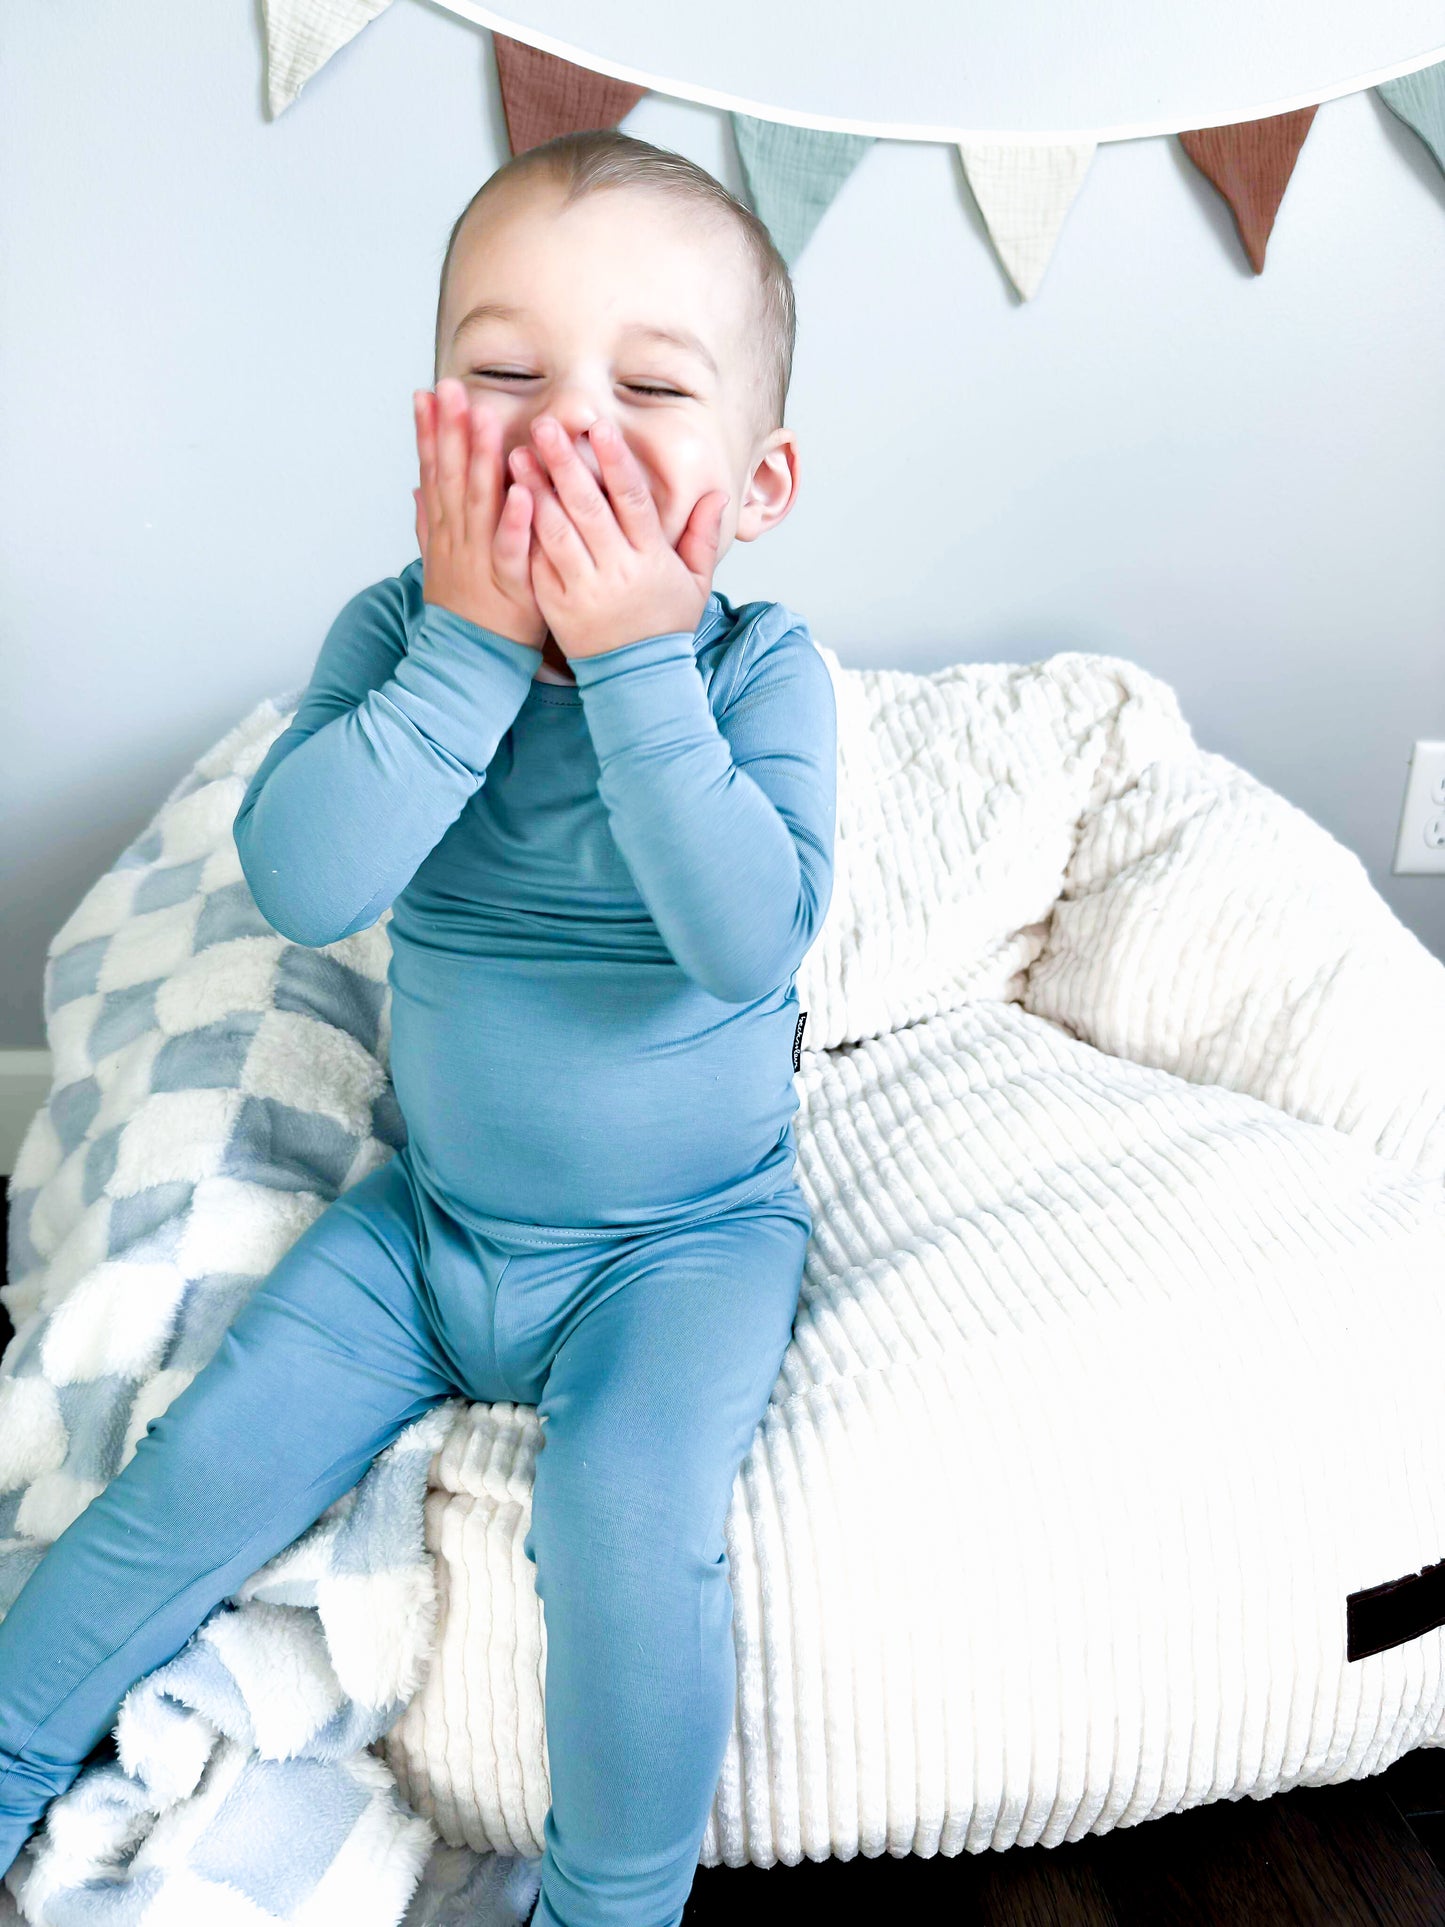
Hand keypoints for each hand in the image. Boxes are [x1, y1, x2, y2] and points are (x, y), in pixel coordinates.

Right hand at [413, 377, 546, 652]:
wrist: (464, 663)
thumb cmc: (461, 612)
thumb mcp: (438, 561)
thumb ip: (428, 520)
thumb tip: (416, 486)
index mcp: (444, 531)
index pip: (433, 471)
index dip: (429, 432)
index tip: (425, 393)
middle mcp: (457, 538)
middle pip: (452, 476)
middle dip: (450, 429)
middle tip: (451, 387)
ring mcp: (479, 559)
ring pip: (479, 503)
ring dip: (481, 461)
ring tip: (485, 420)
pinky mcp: (507, 583)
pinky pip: (511, 549)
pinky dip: (514, 522)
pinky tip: (519, 492)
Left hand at [510, 415, 729, 659]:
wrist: (637, 679)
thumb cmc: (664, 624)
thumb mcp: (696, 582)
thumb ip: (702, 535)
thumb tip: (717, 493)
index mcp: (650, 558)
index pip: (632, 501)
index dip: (615, 462)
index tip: (599, 428)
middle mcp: (615, 570)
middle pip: (587, 508)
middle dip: (565, 464)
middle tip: (545, 426)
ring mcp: (582, 588)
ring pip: (555, 532)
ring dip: (535, 492)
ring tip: (518, 456)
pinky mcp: (555, 604)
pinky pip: (537, 562)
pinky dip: (524, 531)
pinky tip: (509, 502)